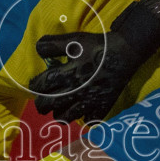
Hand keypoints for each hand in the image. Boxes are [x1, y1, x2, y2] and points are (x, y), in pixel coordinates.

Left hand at [27, 0, 159, 123]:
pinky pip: (88, 121)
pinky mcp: (102, 107)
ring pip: (65, 118)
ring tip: (61, 109)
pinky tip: (84, 111)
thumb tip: (37, 50)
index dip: (34, 86)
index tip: (36, 85)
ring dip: (59, 114)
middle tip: (42, 102)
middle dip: (41, 105)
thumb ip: (52, 45)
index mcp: (65, 75)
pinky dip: (83, 118)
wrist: (125, 52)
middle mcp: (74, 92)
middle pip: (48, 106)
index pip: (40, 86)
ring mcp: (89, 102)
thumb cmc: (98, 46)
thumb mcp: (73, 39)